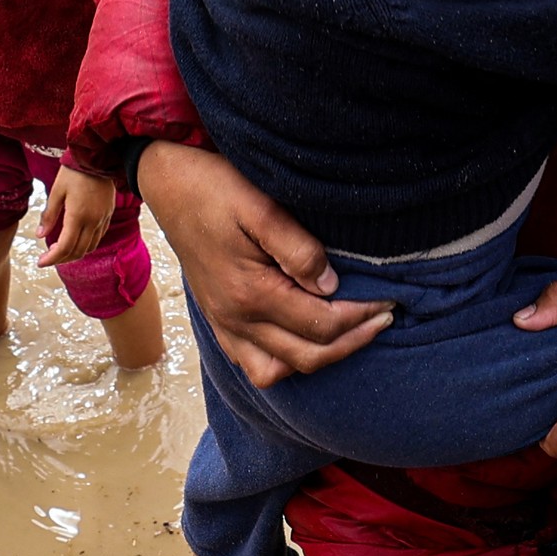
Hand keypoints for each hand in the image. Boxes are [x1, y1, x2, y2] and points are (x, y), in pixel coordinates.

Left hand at [38, 164, 119, 267]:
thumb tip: (40, 235)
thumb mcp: (56, 191)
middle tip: (48, 258)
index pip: (65, 247)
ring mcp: (103, 218)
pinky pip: (98, 237)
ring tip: (60, 250)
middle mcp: (93, 221)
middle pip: (78, 251)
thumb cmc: (73, 171)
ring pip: (90, 247)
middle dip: (62, 259)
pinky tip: (76, 238)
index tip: (41, 262)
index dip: (52, 258)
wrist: (98, 157)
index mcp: (78, 216)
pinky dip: (86, 244)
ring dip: (75, 253)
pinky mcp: (108, 214)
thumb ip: (49, 215)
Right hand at [136, 141, 387, 384]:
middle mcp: (235, 320)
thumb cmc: (214, 188)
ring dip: (319, 358)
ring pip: (279, 371)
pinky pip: (253, 364)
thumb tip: (330, 286)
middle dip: (353, 341)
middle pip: (308, 356)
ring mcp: (223, 325)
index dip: (361, 316)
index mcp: (250, 294)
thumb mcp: (260, 206)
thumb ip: (299, 250)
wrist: (167, 184)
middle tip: (384, 318)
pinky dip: (284, 363)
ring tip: (349, 333)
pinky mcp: (217, 321)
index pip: (321, 324)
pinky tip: (305, 341)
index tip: (389, 301)